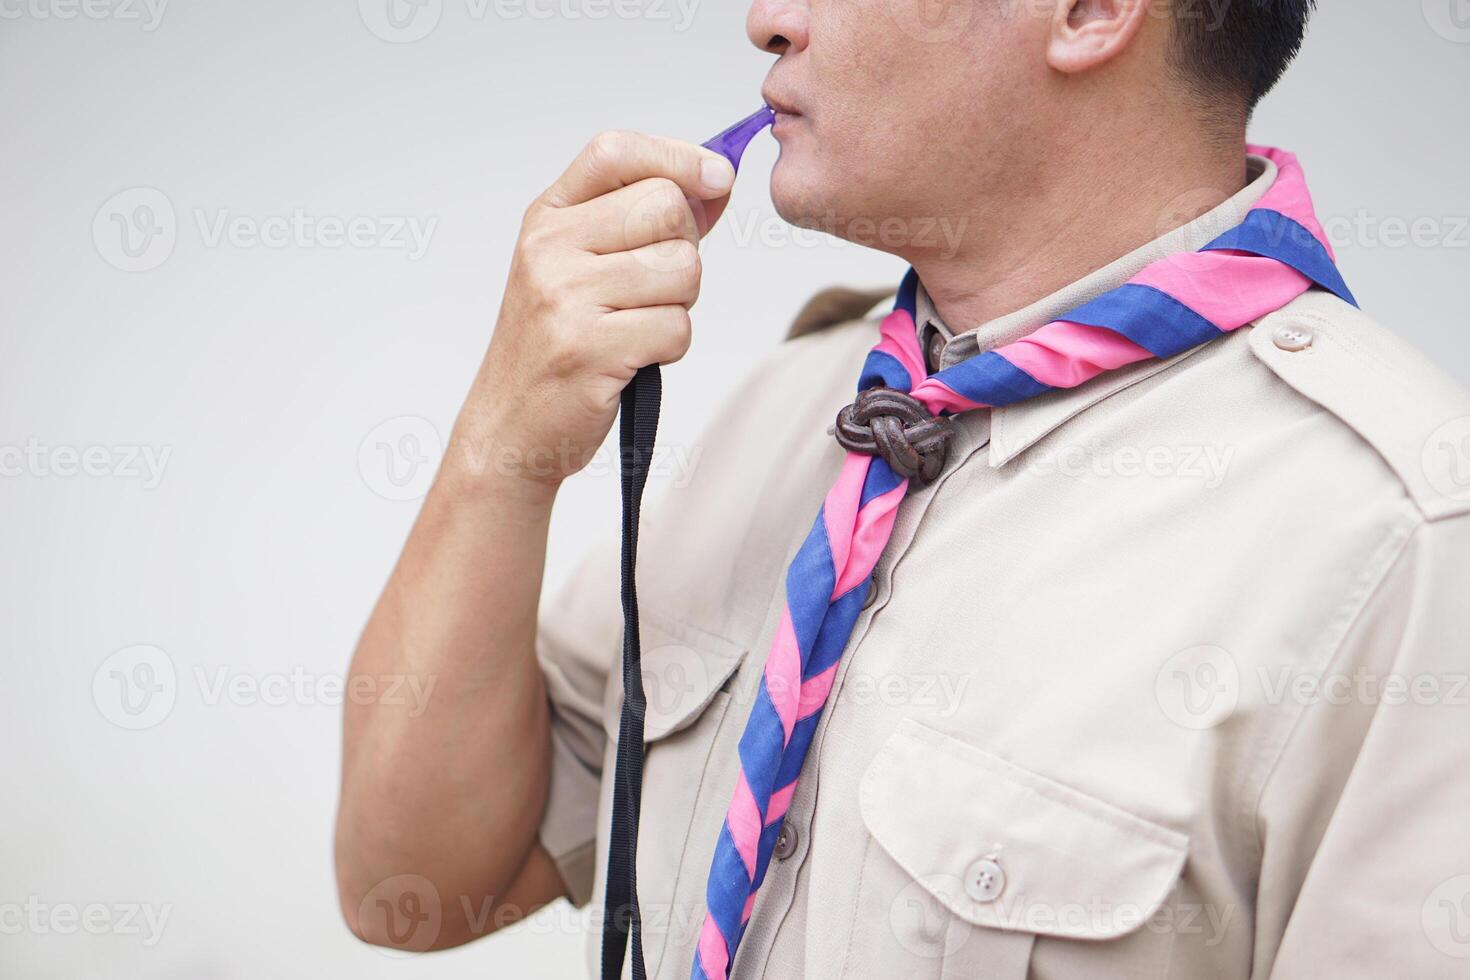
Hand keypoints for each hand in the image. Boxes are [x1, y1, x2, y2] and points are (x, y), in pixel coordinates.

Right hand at [456, 130, 737, 489]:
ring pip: (683, 269)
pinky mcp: (590, 349)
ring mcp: (566, 297)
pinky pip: (677, 327)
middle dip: (684, 249)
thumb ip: (643, 221)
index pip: (616, 152)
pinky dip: (671, 347)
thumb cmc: (556, 345)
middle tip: (653, 288)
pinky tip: (634, 356)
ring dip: (679, 304)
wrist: (510, 427)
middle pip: (667, 208)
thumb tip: (715, 180)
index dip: (678, 155)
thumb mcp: (580, 267)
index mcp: (547, 218)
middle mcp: (549, 249)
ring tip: (638, 324)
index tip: (715, 176)